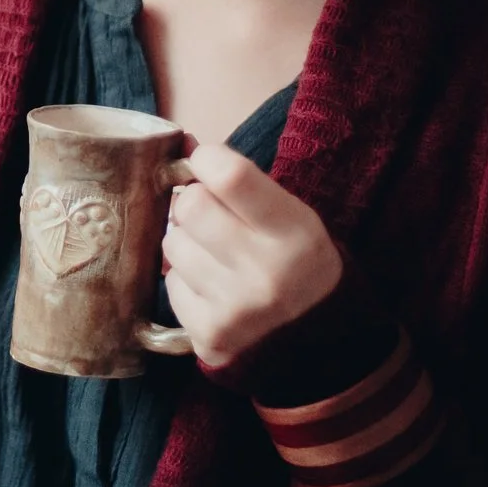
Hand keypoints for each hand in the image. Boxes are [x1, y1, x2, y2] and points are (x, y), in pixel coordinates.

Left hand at [158, 144, 342, 369]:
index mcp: (294, 233)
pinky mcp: (210, 334)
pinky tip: (212, 287)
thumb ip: (239, 180)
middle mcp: (266, 273)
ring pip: (172, 244)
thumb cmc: (296, 259)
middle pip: (190, 207)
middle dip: (193, 203)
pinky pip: (169, 284)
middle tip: (212, 216)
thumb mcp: (289, 214)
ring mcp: (235, 308)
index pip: (229, 175)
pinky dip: (184, 280)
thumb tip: (183, 147)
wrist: (318, 339)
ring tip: (216, 256)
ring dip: (186, 243)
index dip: (206, 161)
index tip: (206, 165)